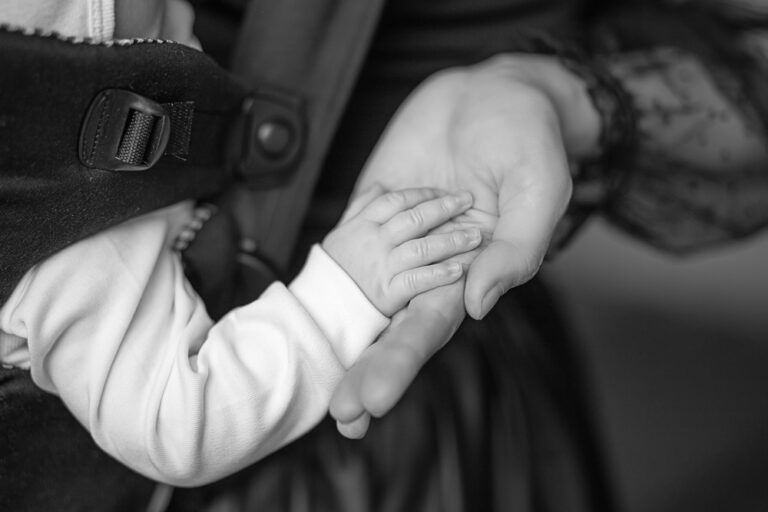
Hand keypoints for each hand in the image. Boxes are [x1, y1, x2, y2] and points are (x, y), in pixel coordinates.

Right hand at [322, 187, 481, 315]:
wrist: (321, 309)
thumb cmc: (334, 270)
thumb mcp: (341, 232)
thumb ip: (361, 208)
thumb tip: (380, 186)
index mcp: (362, 225)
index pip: (396, 200)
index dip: (423, 194)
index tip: (444, 192)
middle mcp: (373, 242)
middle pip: (414, 218)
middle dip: (444, 208)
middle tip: (468, 201)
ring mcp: (381, 267)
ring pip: (420, 248)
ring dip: (450, 241)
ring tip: (475, 237)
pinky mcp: (387, 293)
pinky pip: (417, 280)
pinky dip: (439, 275)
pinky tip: (459, 270)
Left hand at [329, 54, 599, 436]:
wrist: (492, 93)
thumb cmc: (528, 141)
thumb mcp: (539, 189)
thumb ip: (516, 249)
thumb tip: (478, 306)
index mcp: (470, 273)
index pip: (429, 328)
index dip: (398, 365)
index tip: (369, 403)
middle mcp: (428, 265)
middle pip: (389, 325)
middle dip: (364, 368)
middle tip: (338, 412)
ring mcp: (395, 237)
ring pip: (360, 293)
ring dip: (335, 332)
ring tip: (305, 372)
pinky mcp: (372, 206)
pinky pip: (344, 239)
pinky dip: (323, 270)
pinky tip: (298, 308)